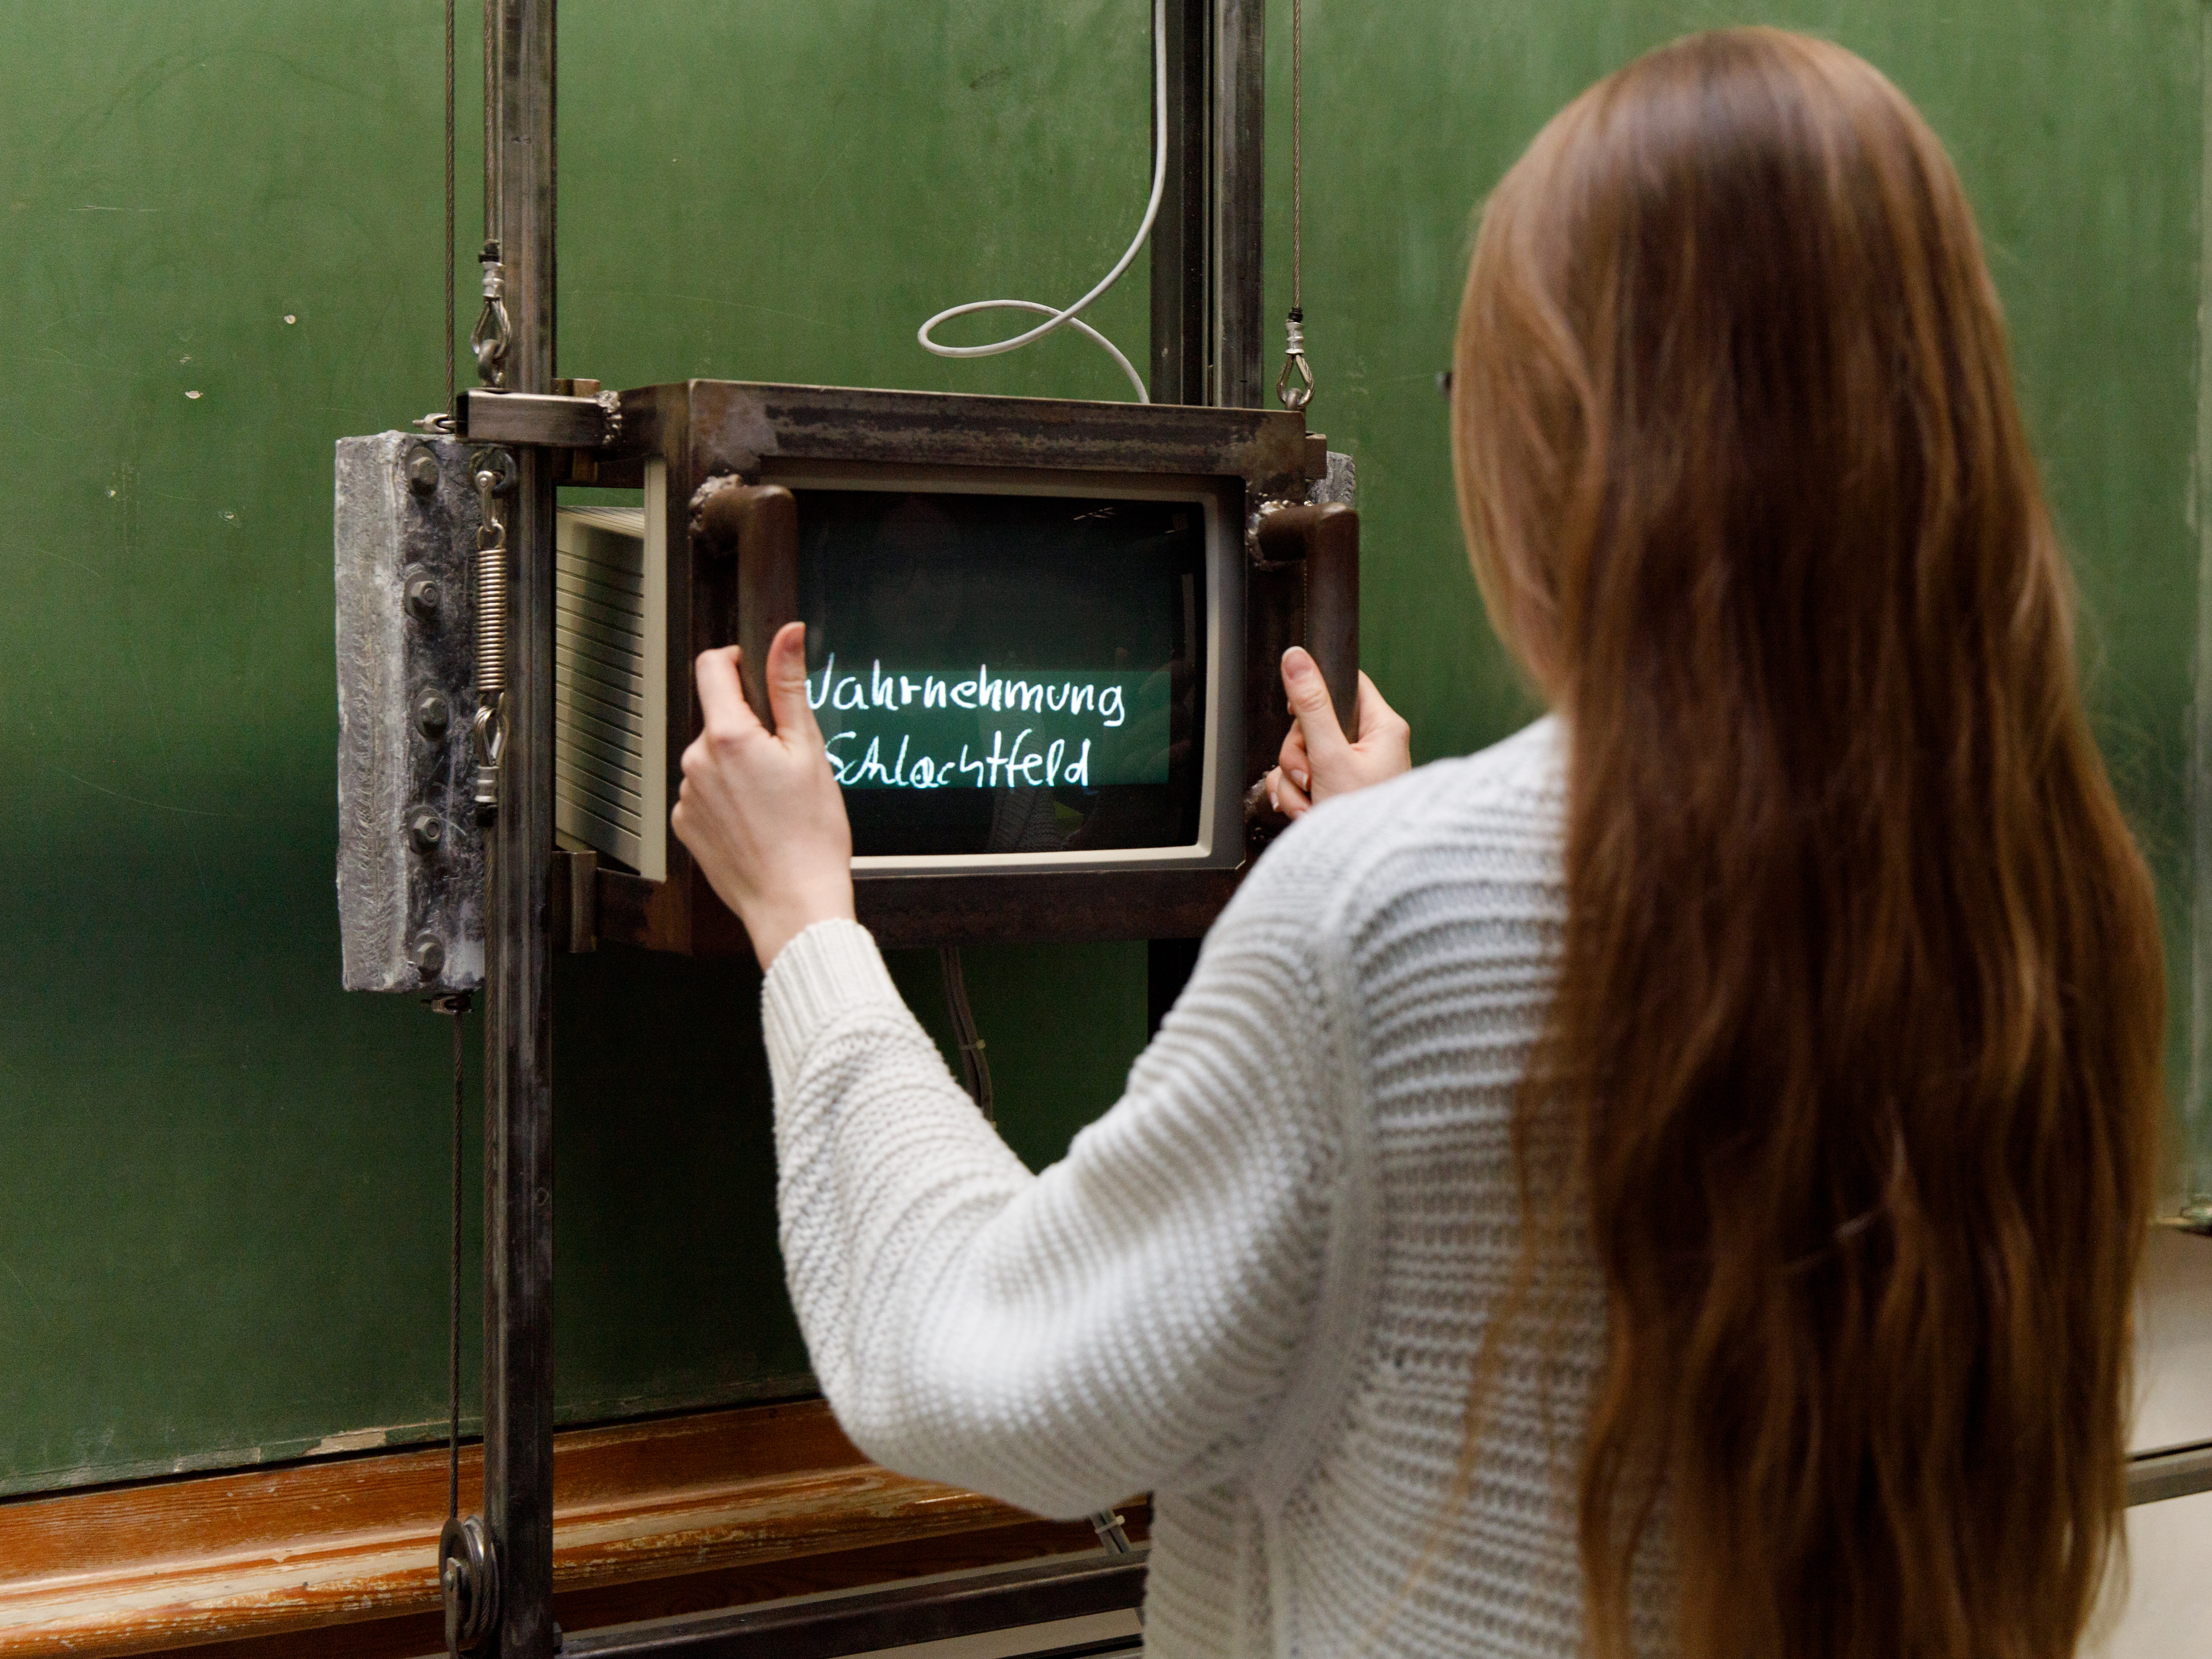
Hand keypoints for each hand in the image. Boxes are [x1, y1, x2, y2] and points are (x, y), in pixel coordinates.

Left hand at [670, 622, 855, 969]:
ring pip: (713, 758)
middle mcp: (696, 761)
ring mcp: (687, 795)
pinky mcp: (685, 824)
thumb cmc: (811, 835)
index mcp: (728, 736)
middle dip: (750, 729)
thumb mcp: (809, 750)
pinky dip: (728, 798)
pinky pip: (705, 793)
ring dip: (738, 766)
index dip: (735, 660)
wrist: (794, 903)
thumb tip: (787, 634)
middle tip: (787, 764)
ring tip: (774, 802)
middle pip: (719, 719)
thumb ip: (790, 686)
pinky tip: (756, 822)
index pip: (712, 667)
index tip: (753, 672)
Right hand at [1264, 648, 1411, 820]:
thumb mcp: (1330, 757)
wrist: (1363, 878)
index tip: (1299, 712)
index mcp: (1382, 728)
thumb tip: (1297, 659)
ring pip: (1301, 755)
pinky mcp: (1334, 793)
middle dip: (1299, 754)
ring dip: (1294, 782)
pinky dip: (1295, 798)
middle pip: (1313, 722)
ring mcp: (1351, 772)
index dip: (1316, 691)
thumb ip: (1311, 706)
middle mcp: (1370, 747)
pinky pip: (1299, 781)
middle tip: (1310, 776)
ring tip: (1312, 804)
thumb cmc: (1366, 823)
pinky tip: (1307, 814)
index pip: (1347, 684)